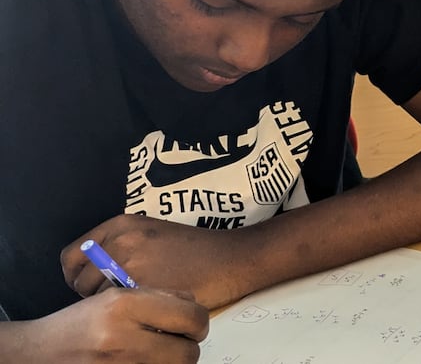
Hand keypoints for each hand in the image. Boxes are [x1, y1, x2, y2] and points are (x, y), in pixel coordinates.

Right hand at [18, 287, 206, 362]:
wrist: (37, 353)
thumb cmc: (80, 324)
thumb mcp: (115, 297)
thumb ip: (157, 298)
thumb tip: (194, 306)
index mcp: (125, 306)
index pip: (191, 317)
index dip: (197, 322)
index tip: (191, 324)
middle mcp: (122, 338)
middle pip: (189, 352)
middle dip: (188, 347)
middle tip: (178, 342)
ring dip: (174, 361)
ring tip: (159, 351)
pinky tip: (144, 360)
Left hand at [62, 214, 254, 308]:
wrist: (231, 258)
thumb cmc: (196, 249)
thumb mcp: (151, 232)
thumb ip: (119, 244)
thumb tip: (91, 269)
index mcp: (120, 225)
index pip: (71, 256)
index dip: (77, 274)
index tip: (91, 283)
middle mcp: (121, 242)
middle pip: (80, 281)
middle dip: (95, 293)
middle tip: (121, 297)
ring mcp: (131, 265)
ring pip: (97, 298)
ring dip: (111, 305)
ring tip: (138, 302)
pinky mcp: (144, 288)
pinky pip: (119, 309)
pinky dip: (128, 313)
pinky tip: (148, 308)